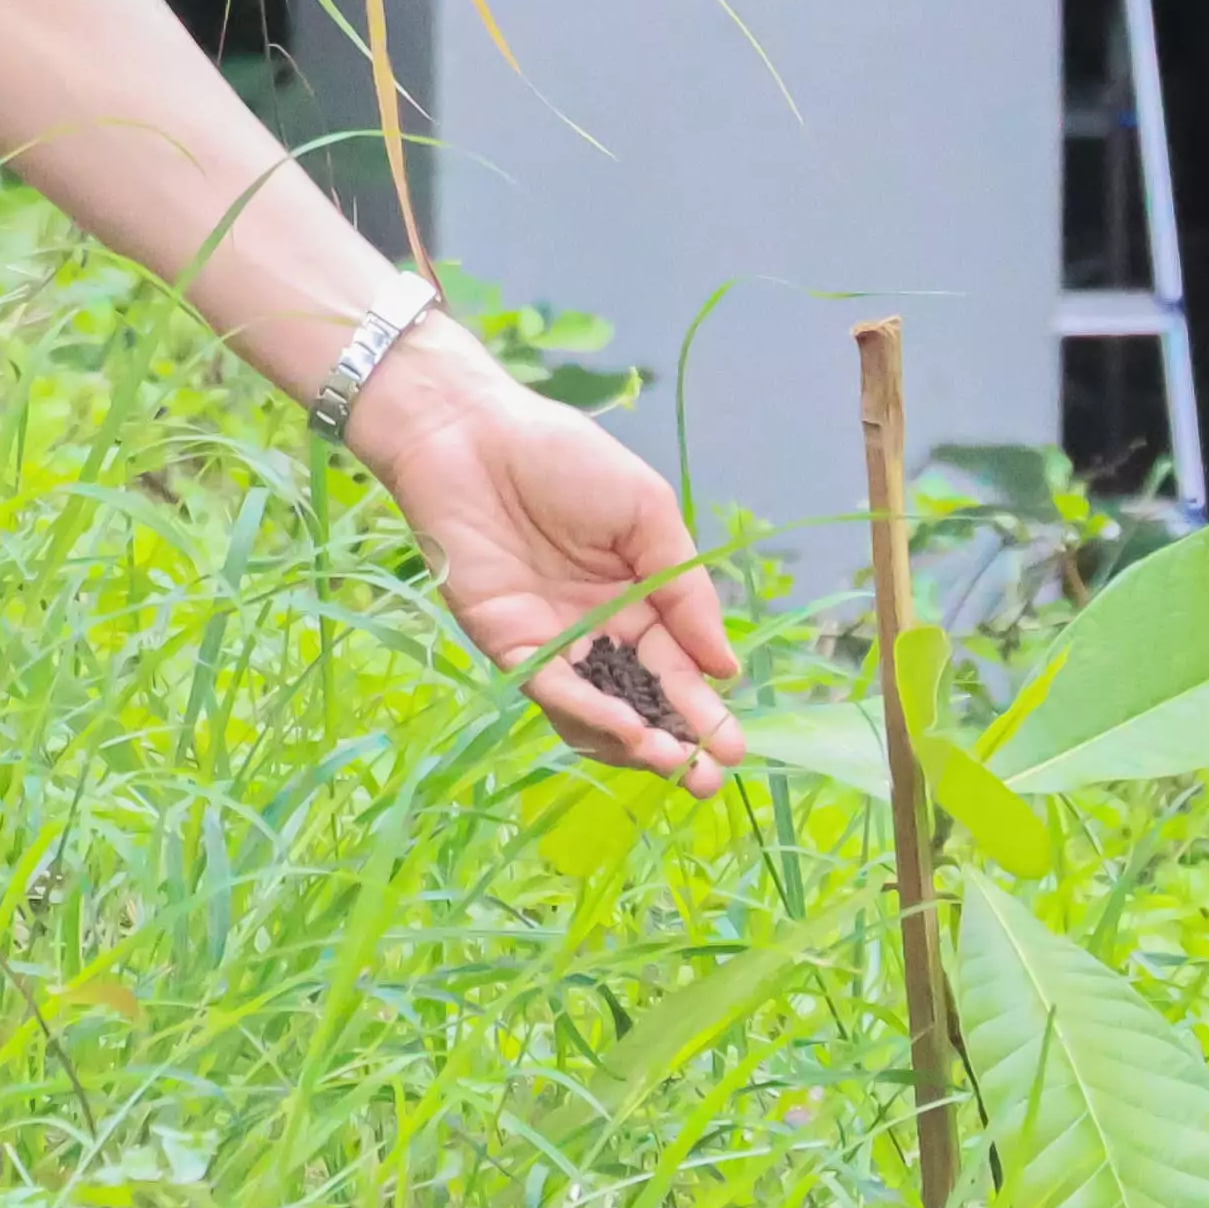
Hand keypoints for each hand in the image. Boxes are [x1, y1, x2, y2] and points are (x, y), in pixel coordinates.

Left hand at [351, 337, 747, 790]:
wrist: (472, 431)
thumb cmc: (563, 456)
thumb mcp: (647, 513)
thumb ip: (684, 589)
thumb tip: (725, 665)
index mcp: (636, 598)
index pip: (676, 668)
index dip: (704, 709)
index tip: (735, 746)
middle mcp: (595, 630)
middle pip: (641, 701)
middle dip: (677, 741)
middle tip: (710, 776)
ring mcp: (550, 641)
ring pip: (595, 710)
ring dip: (633, 740)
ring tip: (670, 759)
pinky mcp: (505, 642)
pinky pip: (549, 688)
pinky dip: (587, 712)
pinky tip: (624, 726)